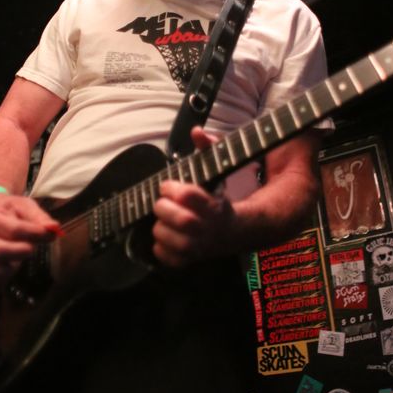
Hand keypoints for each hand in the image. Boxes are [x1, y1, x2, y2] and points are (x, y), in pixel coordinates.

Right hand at [0, 193, 59, 291]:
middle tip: (31, 248)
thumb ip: (38, 217)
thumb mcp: (25, 206)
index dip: (35, 233)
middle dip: (19, 252)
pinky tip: (8, 280)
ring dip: (4, 272)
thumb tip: (53, 228)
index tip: (50, 234)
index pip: (14, 230)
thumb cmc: (11, 210)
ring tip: (16, 266)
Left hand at [152, 127, 235, 266]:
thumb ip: (207, 150)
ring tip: (162, 220)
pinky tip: (164, 237)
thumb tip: (196, 131)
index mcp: (215, 206)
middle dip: (164, 208)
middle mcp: (209, 229)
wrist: (232, 232)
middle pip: (182, 220)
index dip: (173, 188)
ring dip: (160, 228)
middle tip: (161, 203)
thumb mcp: (216, 172)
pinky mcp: (190, 260)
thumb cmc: (217, 199)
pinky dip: (161, 249)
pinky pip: (169, 259)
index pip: (189, 196)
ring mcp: (200, 247)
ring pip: (173, 241)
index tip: (167, 186)